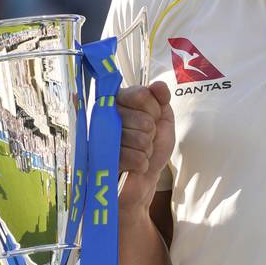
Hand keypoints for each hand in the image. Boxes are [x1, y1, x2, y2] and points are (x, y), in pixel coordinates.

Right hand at [115, 81, 174, 210]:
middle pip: (143, 119)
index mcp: (119, 101)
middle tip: (144, 140)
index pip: (141, 95)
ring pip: (140, 138)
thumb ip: (161, 99)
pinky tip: (134, 165)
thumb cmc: (152, 147)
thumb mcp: (162, 119)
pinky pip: (135, 157)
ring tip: (138, 152)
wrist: (144, 178)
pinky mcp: (103, 158)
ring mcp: (103, 137)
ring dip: (147, 150)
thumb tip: (159, 86)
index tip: (152, 118)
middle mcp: (107, 115)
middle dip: (151, 134)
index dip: (153, 110)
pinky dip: (142, 163)